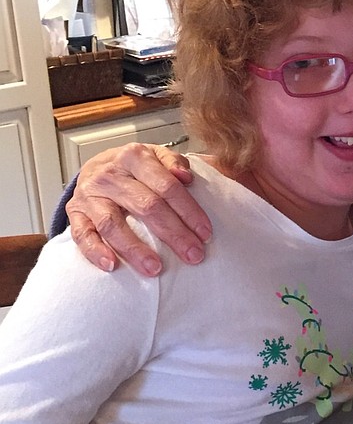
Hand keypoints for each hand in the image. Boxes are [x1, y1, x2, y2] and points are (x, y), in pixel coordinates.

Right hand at [66, 143, 211, 275]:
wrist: (95, 166)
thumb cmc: (134, 167)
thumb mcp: (156, 155)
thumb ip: (174, 163)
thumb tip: (186, 177)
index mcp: (135, 157)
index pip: (167, 186)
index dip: (189, 211)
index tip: (205, 233)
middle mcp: (110, 175)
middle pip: (146, 207)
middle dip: (173, 234)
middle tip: (193, 255)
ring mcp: (90, 195)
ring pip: (113, 224)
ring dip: (135, 249)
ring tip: (155, 268)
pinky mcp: (75, 213)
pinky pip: (82, 235)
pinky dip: (96, 251)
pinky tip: (112, 266)